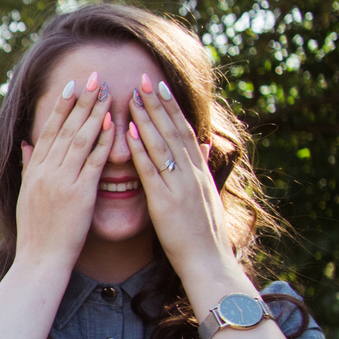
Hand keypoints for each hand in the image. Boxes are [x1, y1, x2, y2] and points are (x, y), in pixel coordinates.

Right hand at [13, 73, 115, 272]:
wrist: (40, 259)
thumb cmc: (37, 232)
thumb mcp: (26, 194)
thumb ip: (29, 167)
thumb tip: (26, 144)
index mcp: (36, 170)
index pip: (50, 130)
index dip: (62, 106)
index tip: (73, 85)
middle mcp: (47, 171)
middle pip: (66, 128)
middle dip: (81, 101)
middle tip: (94, 76)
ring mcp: (62, 181)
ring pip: (80, 139)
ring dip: (94, 113)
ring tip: (107, 91)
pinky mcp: (80, 194)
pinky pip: (93, 162)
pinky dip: (103, 141)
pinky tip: (113, 123)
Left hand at [122, 76, 247, 301]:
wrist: (208, 260)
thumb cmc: (203, 233)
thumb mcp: (205, 194)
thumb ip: (200, 166)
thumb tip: (203, 141)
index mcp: (198, 171)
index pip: (184, 130)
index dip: (172, 107)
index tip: (160, 85)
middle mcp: (191, 172)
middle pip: (174, 130)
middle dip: (158, 103)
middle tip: (144, 78)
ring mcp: (180, 184)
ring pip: (162, 143)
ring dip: (148, 117)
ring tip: (134, 95)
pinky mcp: (166, 200)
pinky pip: (151, 169)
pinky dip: (140, 148)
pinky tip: (129, 131)